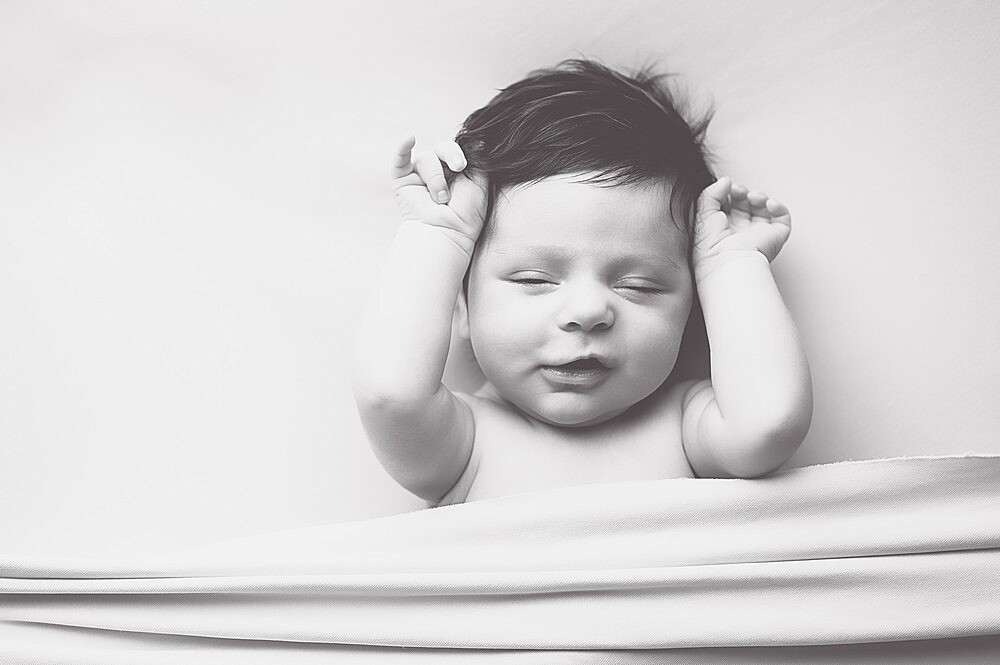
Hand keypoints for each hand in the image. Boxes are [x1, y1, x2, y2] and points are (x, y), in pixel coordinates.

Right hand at [390, 135, 487, 251]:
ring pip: (426, 158)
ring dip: (436, 178)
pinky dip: (402, 148)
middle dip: (451, 155)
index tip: (464, 165)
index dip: (459, 153)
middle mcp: (437, 169)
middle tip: (458, 168)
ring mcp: (419, 175)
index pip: (456, 148)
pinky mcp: (403, 180)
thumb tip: (478, 141)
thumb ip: (477, 160)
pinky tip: (408, 138)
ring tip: (441, 199)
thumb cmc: (467, 213)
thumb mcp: (479, 182)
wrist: (449, 232)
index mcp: (454, 169)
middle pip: (441, 147)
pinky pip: (399, 160)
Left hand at [693, 177, 790, 279]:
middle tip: (738, 192)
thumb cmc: (711, 245)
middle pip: (746, 204)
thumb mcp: (703, 213)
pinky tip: (768, 204)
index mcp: (722, 228)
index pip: (729, 204)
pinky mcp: (775, 236)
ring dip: (759, 196)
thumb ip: (711, 193)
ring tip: (753, 198)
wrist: (727, 263)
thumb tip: (726, 181)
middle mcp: (741, 231)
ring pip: (763, 207)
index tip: (727, 189)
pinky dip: (778, 206)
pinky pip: (782, 216)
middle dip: (742, 193)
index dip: (729, 193)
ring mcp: (758, 234)